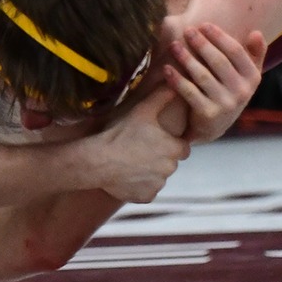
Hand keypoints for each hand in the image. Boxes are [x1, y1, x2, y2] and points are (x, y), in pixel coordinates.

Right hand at [86, 87, 188, 202]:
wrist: (99, 160)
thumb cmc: (122, 133)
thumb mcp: (143, 111)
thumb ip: (162, 97)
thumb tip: (175, 84)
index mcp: (174, 148)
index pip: (183, 147)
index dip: (171, 143)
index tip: (157, 139)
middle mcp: (170, 169)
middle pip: (170, 162)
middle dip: (160, 157)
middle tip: (141, 149)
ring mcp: (158, 185)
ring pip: (159, 177)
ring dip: (150, 171)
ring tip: (132, 161)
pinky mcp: (147, 197)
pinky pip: (148, 190)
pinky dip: (140, 185)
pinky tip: (127, 175)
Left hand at [164, 23, 266, 141]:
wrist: (215, 126)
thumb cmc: (230, 91)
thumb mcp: (247, 75)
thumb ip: (254, 53)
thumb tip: (256, 32)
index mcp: (253, 77)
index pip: (236, 52)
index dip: (219, 36)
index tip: (203, 25)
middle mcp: (242, 92)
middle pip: (219, 62)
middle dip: (202, 44)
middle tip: (187, 31)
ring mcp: (226, 105)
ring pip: (203, 76)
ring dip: (187, 59)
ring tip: (174, 46)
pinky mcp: (208, 115)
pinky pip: (190, 93)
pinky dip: (177, 80)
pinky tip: (167, 68)